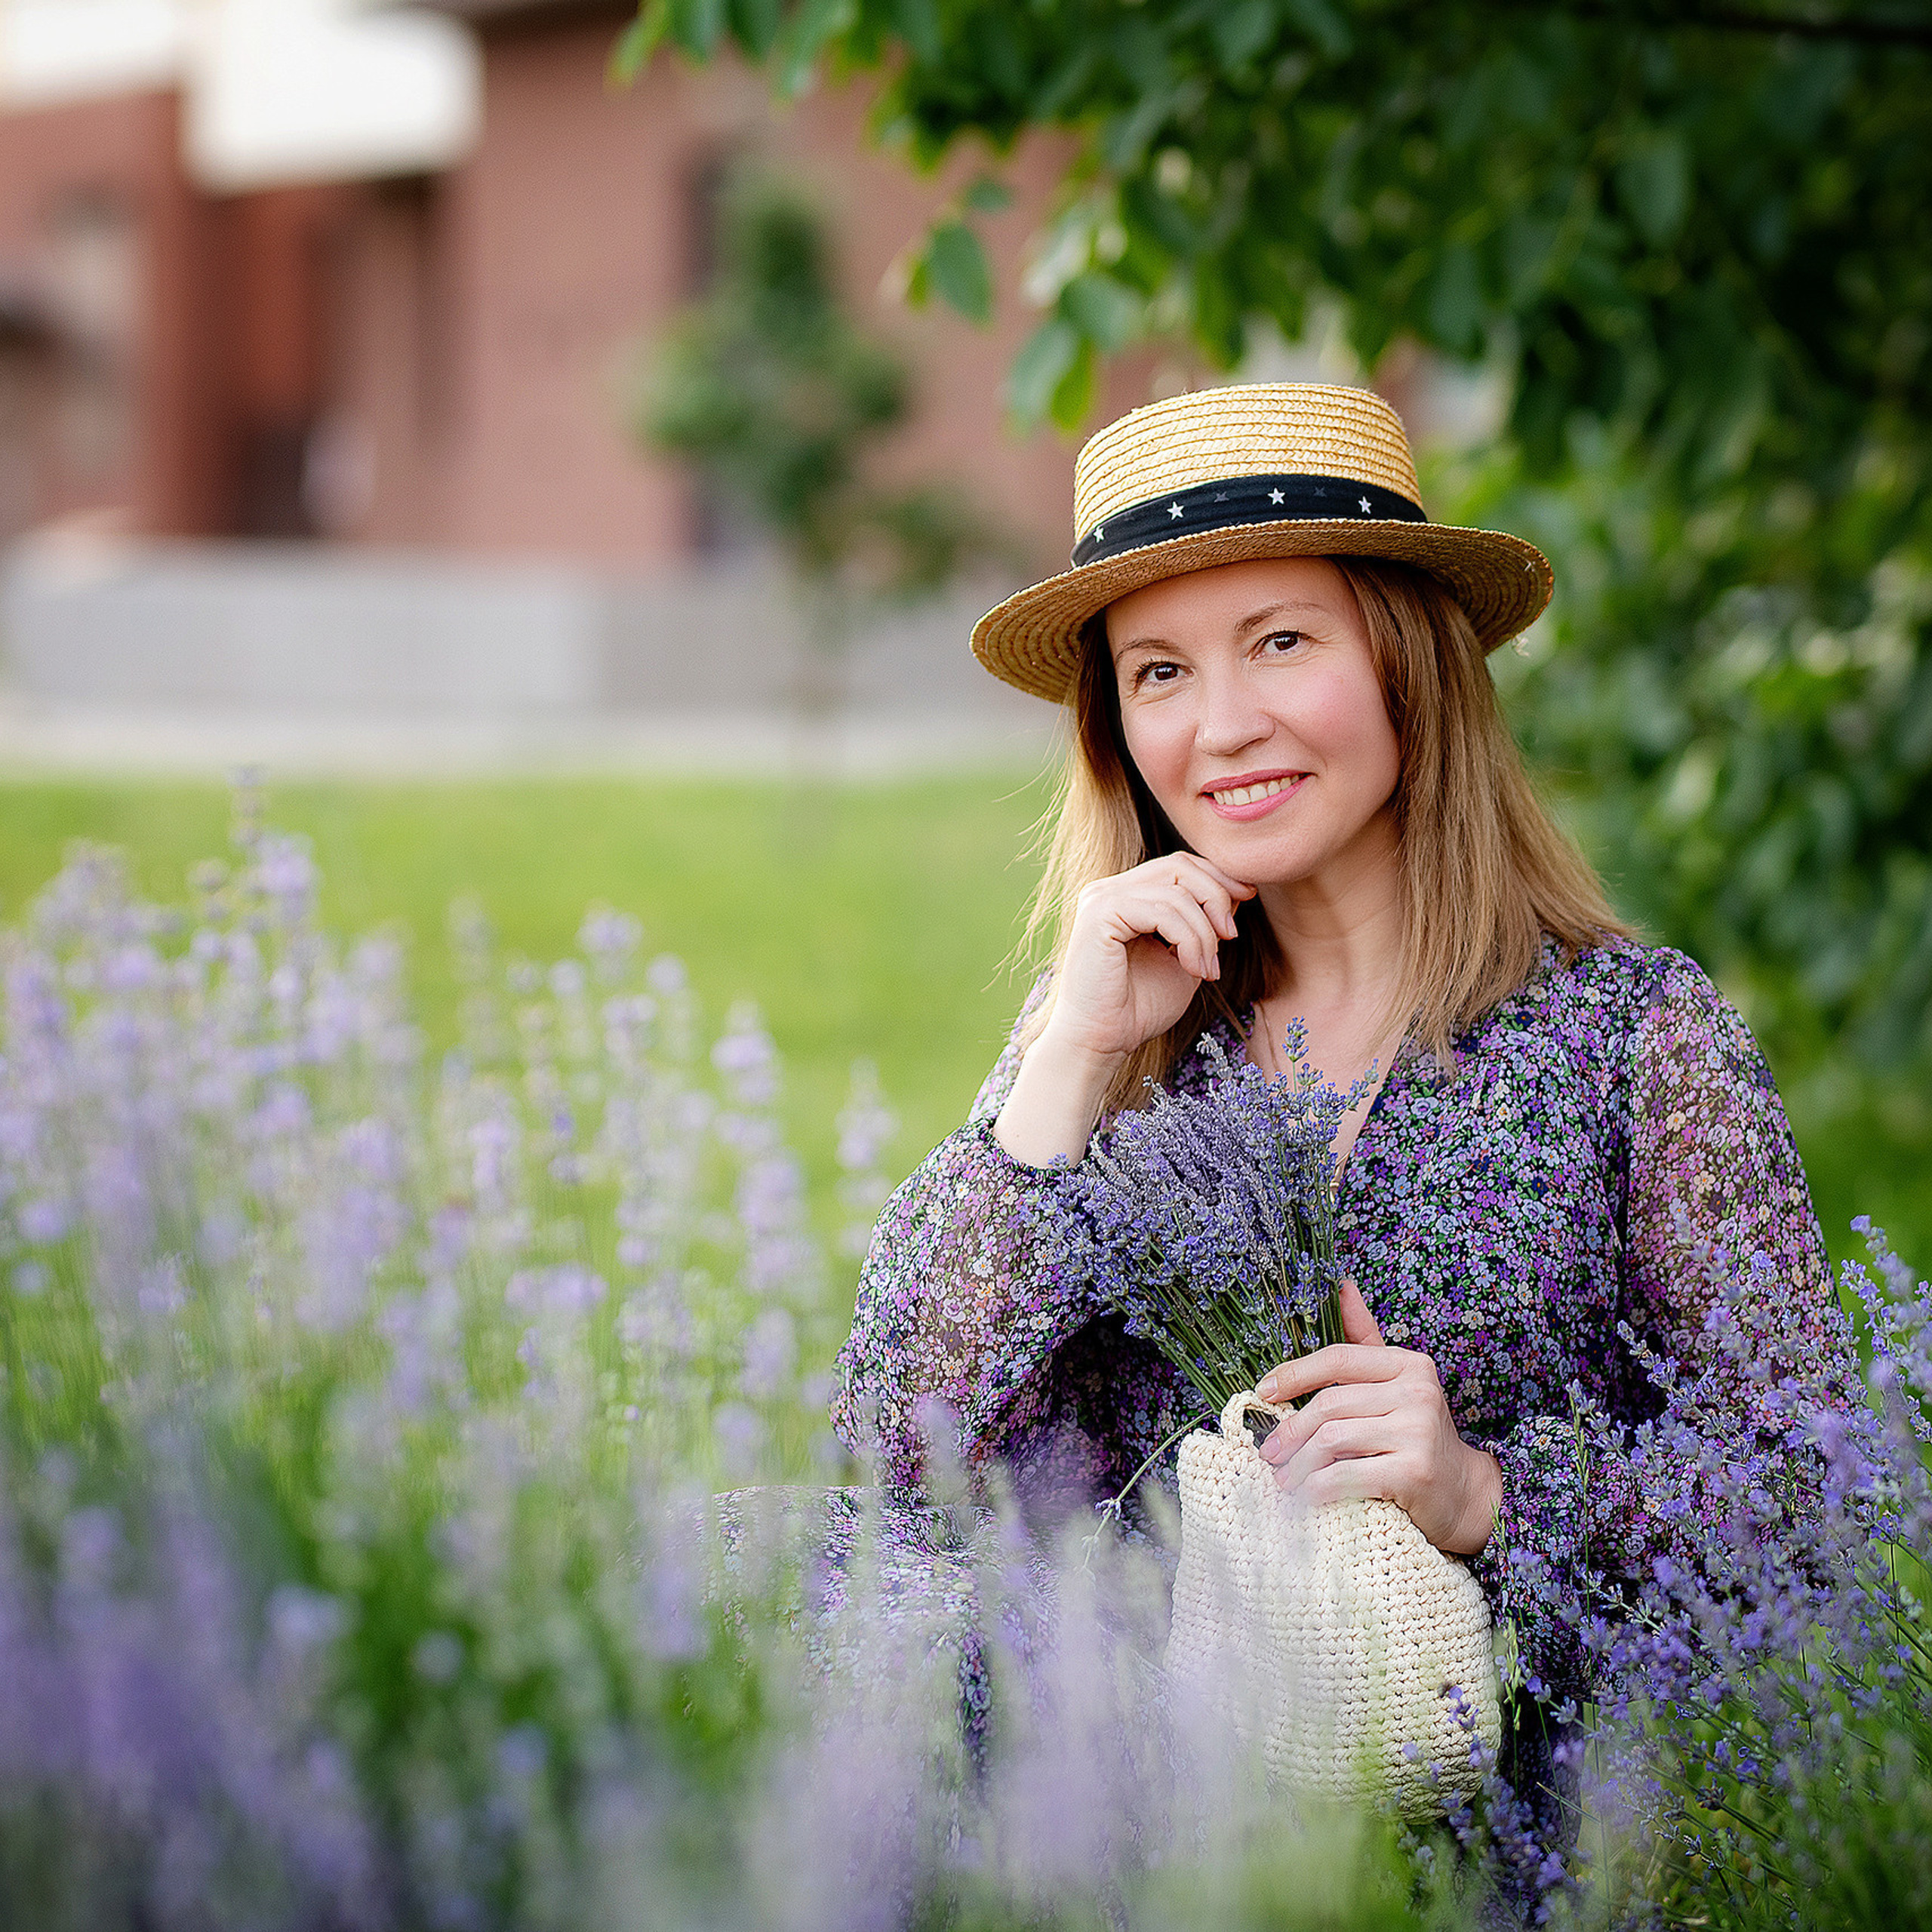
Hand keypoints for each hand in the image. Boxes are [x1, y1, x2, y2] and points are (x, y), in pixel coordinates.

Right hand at [994, 853, 1254, 1166]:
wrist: (1101, 1041)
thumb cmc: (1138, 1008)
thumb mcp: (1184, 958)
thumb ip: (1203, 926)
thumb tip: (1238, 892)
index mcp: (1125, 895)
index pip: (1179, 866)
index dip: (1217, 877)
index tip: (1246, 899)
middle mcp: (1109, 889)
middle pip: (1180, 867)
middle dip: (1216, 897)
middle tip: (1230, 937)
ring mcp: (1101, 898)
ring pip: (1176, 892)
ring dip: (1204, 933)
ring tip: (1208, 970)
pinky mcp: (1099, 915)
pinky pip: (1162, 912)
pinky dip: (1188, 940)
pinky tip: (1193, 970)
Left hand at [1254, 1279, 1500, 1555]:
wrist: (1464, 1494)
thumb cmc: (1417, 1436)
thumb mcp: (1395, 1383)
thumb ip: (1365, 1339)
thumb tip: (1341, 1284)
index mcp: (1409, 1365)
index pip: (1338, 1359)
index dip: (1295, 1373)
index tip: (1264, 1392)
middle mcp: (1418, 1392)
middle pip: (1330, 1405)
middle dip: (1291, 1430)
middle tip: (1269, 1451)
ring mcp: (1418, 1431)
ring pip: (1333, 1441)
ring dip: (1300, 1464)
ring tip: (1284, 1479)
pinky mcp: (1415, 1471)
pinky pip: (1346, 1475)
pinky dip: (1318, 1488)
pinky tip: (1308, 1495)